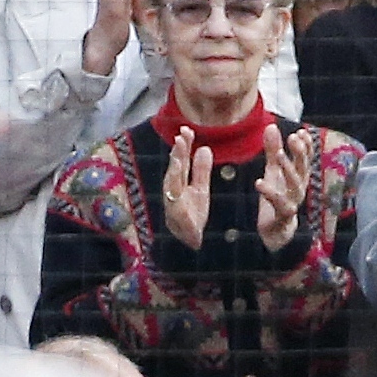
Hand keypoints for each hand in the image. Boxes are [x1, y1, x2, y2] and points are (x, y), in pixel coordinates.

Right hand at [161, 126, 211, 250]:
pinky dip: (178, 198)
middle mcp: (173, 193)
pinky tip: (180, 191)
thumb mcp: (200, 191)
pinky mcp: (178, 221)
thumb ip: (200, 171)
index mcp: (179, 184)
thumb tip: (204, 148)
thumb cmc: (193, 217)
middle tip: (182, 137)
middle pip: (175, 170)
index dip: (182, 146)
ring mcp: (173, 206)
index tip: (186, 130)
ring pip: (172, 185)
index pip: (180, 162)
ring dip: (175, 168)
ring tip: (180, 152)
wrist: (189, 246)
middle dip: (177, 153)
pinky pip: (178, 209)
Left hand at [256, 123, 311, 251]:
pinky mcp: (282, 216)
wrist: (275, 233)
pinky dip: (269, 193)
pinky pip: (279, 204)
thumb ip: (272, 150)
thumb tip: (271, 126)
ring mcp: (292, 203)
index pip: (306, 159)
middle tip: (293, 138)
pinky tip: (259, 182)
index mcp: (298, 178)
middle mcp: (298, 189)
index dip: (306, 146)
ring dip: (288, 169)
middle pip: (303, 169)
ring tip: (278, 155)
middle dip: (300, 153)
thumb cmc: (276, 200)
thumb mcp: (273, 172)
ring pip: (295, 185)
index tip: (302, 132)